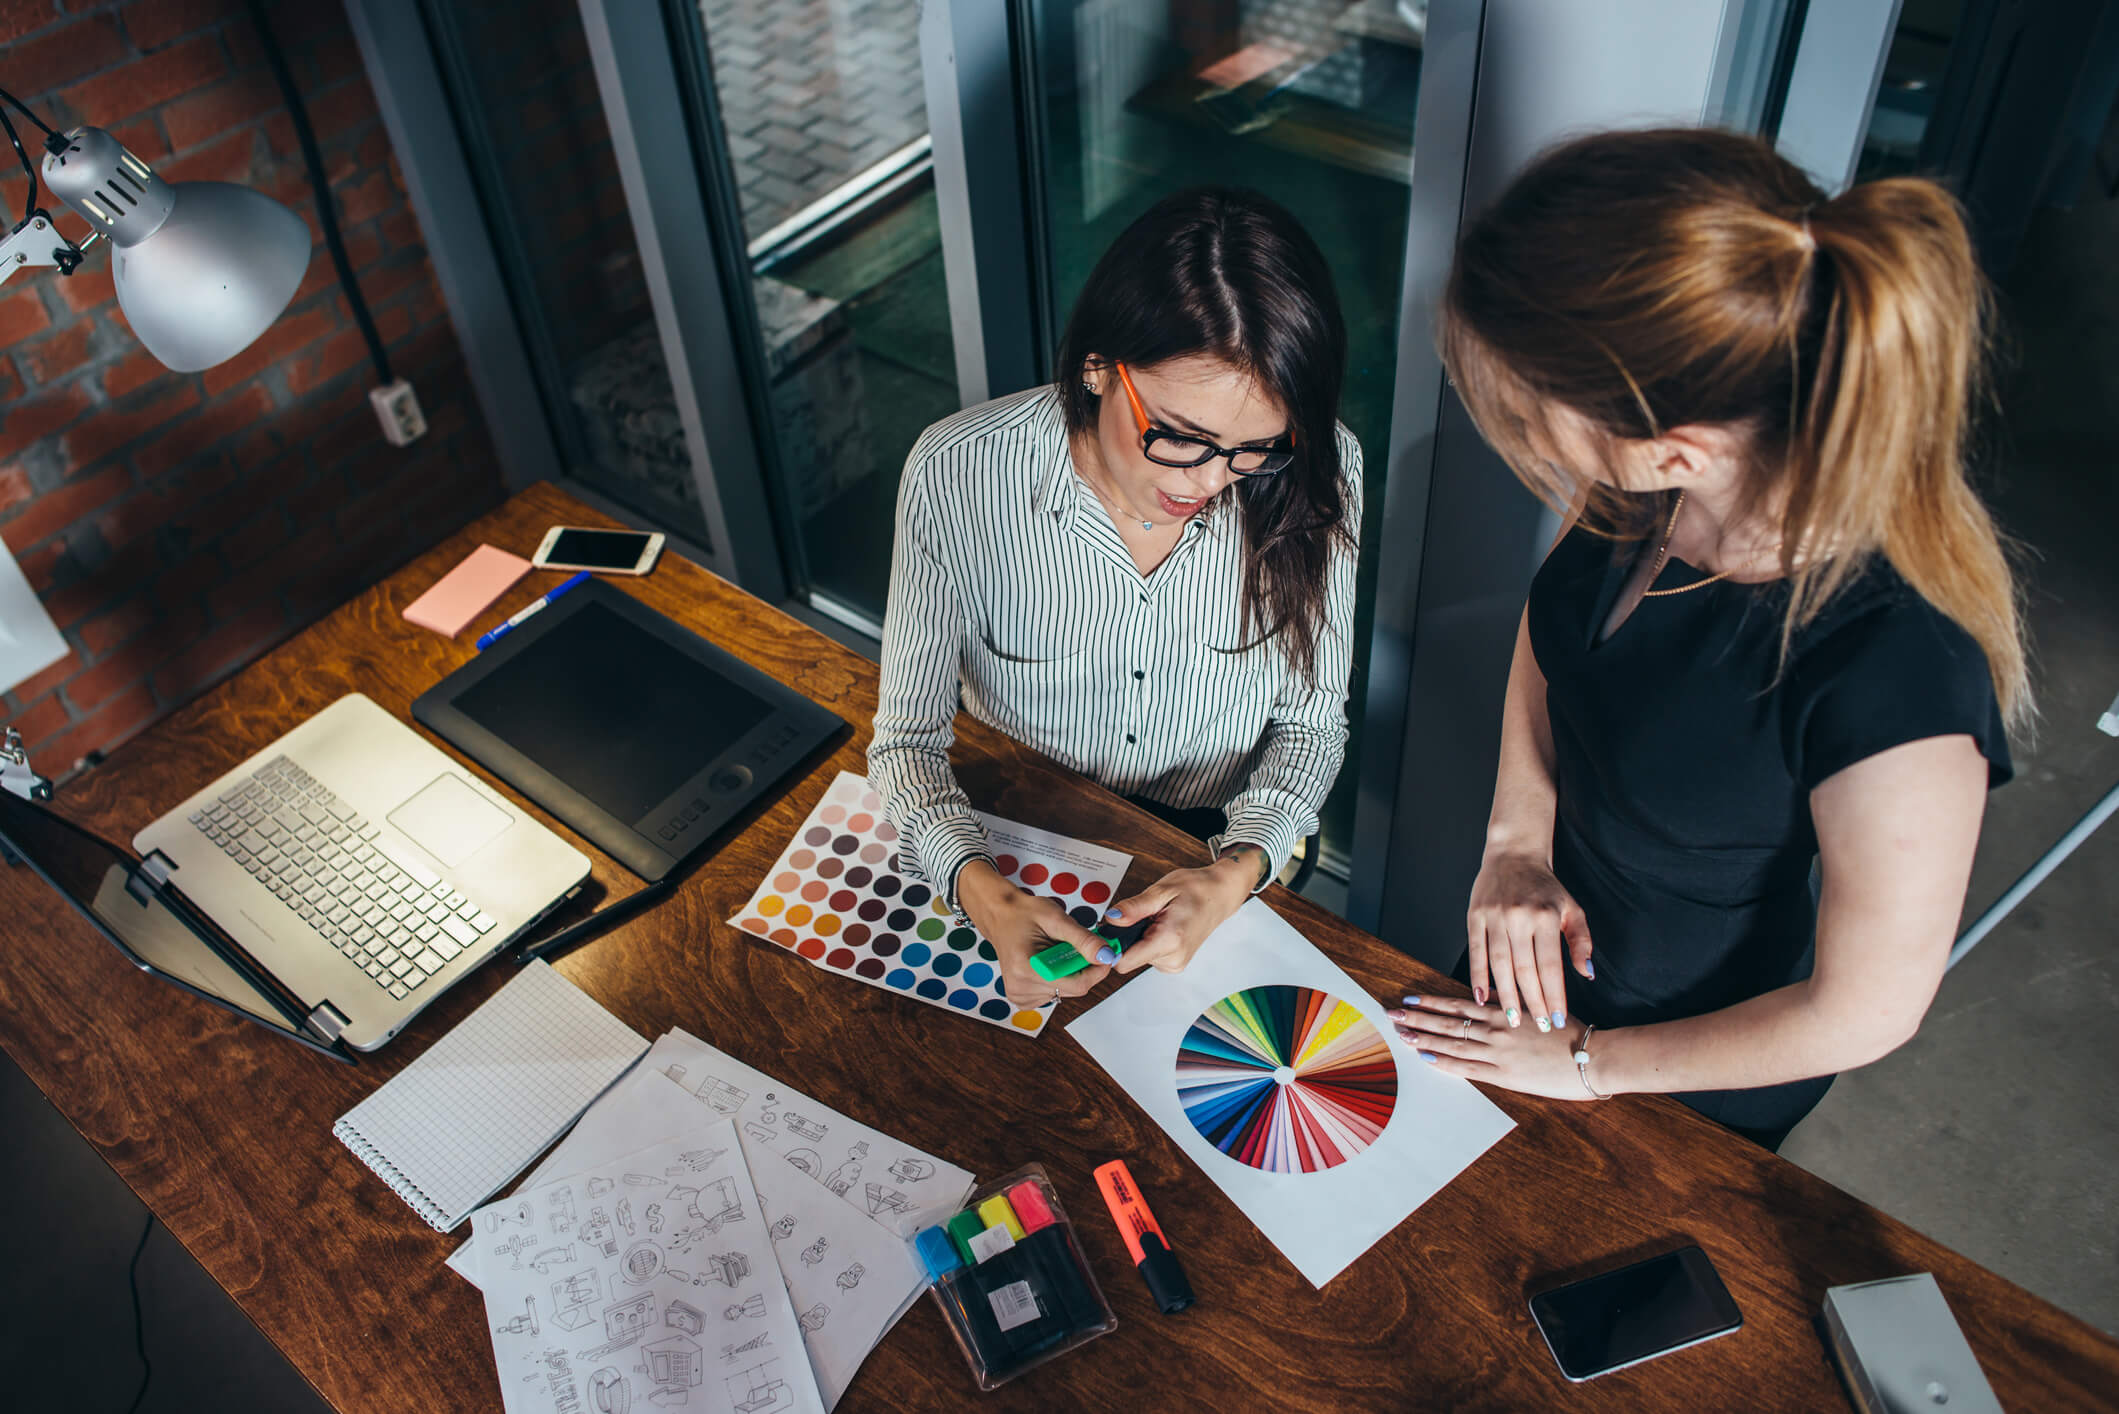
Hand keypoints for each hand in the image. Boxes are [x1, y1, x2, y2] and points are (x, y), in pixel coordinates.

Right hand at [957, 860, 1109, 1006]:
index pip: (1077, 985)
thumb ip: (1083, 940)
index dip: (1097, 970)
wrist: (1001, 917)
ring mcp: (1019, 996)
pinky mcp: (1022, 999)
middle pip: (1073, 989)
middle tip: (1071, 945)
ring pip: (1066, 992)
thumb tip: (1107, 956)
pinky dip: (1058, 980)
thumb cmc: (1024, 914)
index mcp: (1026, 968)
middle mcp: (1020, 988)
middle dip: (1081, 967)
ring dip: (1069, 973)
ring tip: (1053, 952)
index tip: (1105, 953)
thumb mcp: (1057, 919)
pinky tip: (1046, 964)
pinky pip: (1054, 994)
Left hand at [1103, 848, 1258, 975]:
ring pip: (1138, 957)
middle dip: (1129, 937)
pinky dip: (1149, 941)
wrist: (1219, 896)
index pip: (1124, 962)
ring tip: (1158, 919)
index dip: (1112, 945)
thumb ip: (1134, 907)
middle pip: (1129, 958)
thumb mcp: (1161, 890)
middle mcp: (1173, 958)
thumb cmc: (1196, 889)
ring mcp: (1175, 964)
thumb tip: (1111, 919)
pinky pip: (1148, 956)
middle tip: (1145, 915)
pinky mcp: (1174, 963)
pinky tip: (1162, 927)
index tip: (1113, 929)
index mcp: (1169, 940)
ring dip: (1140, 937)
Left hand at [1386, 993, 1594, 1100]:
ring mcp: (1499, 1053)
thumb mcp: (1543, 1010)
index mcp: (1506, 1011)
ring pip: (1452, 1043)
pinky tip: (1425, 1058)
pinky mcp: (1504, 1075)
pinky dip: (1444, 1062)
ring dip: (1423, 1038)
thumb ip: (1516, 1007)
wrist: (1594, 1057)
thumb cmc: (1574, 1034)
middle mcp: (1497, 1029)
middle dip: (1418, 1018)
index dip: (1433, 1001)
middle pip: (1448, 1022)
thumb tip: (1496, 1002)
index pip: (1460, 1004)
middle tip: (1392, 1014)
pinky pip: (1466, 1068)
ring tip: (1401, 1034)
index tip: (1411, 998)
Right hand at [1465, 849, 1593, 1034]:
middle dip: (1533, 1002)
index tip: (1556, 1020)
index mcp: (1546, 916)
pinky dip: (1478, 976)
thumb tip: (1586, 974)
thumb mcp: (1572, 908)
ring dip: (1506, 995)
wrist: (1513, 854)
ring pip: (1500, 964)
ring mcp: (1495, 916)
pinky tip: (1482, 997)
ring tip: (1512, 1018)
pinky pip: (1476, 951)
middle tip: (1537, 1026)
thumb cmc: (1546, 886)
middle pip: (1525, 970)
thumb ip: (1581, 941)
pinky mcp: (1475, 916)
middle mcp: (1519, 917)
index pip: (1550, 966)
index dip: (1554, 996)